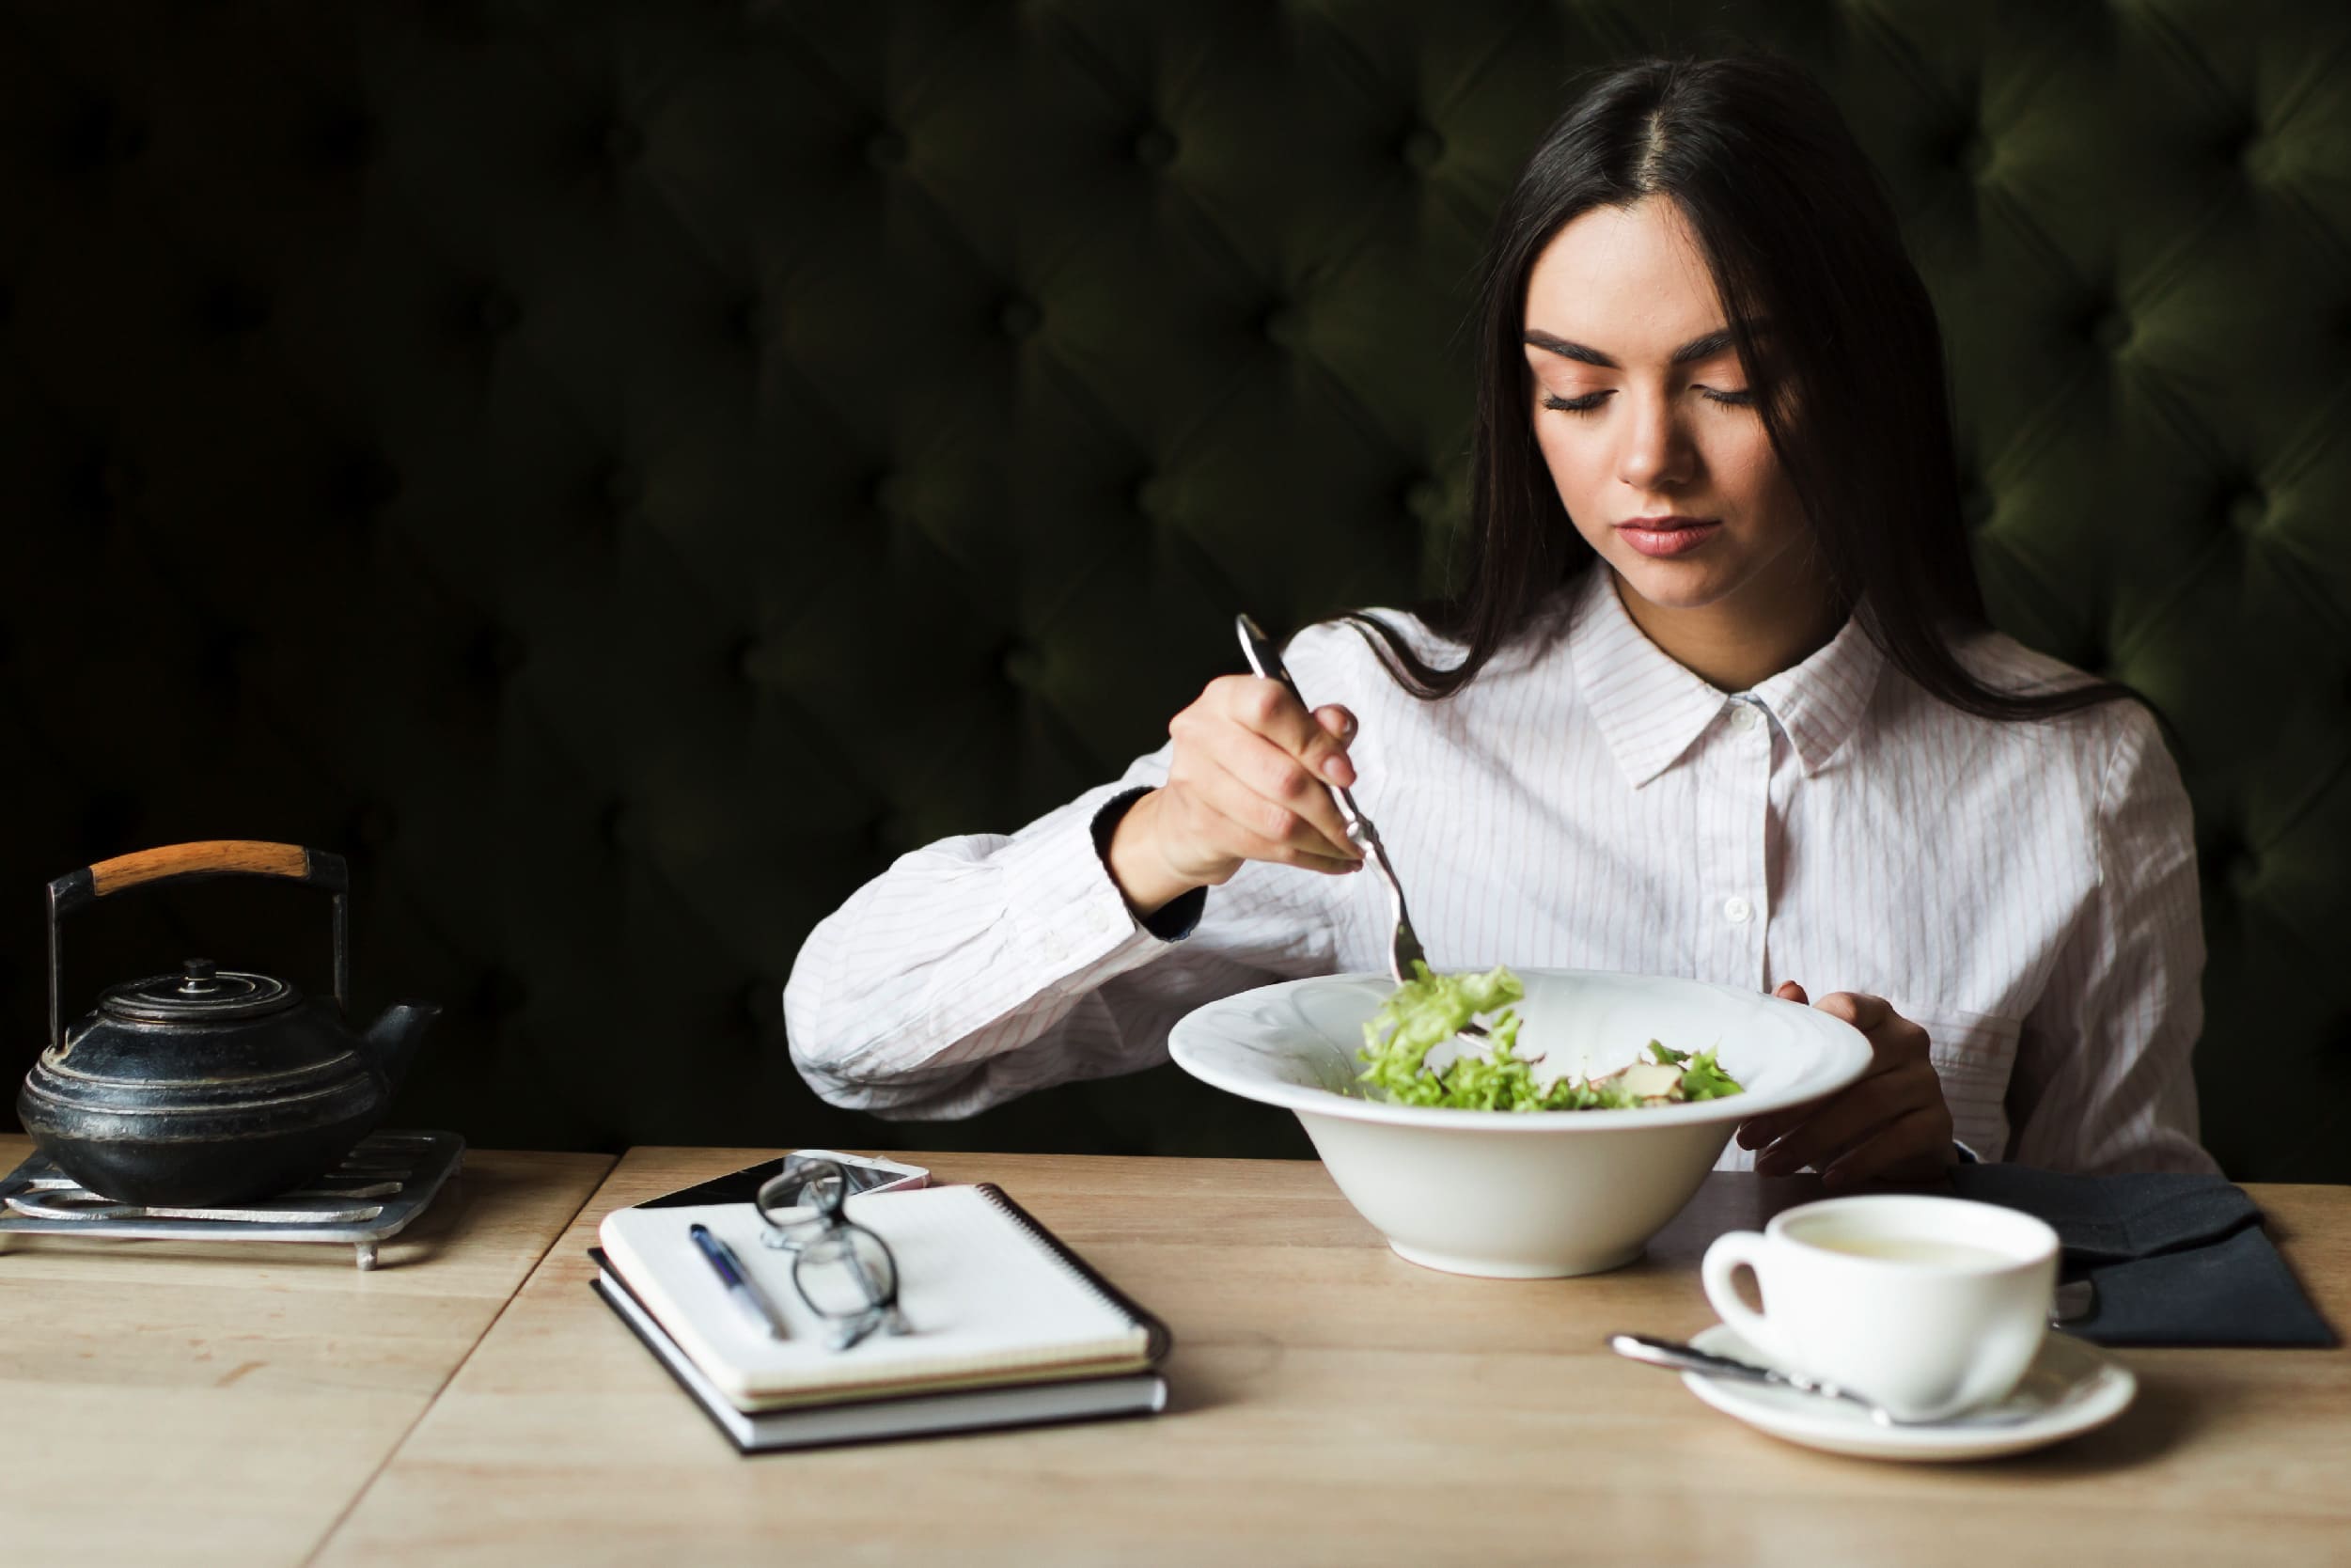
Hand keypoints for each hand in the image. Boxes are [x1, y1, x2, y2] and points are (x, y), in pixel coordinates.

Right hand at [1106, 675, 1363, 913]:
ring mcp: (1195, 781)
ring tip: (1348, 846)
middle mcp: (1202, 733)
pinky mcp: (1200, 825)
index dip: (1314, 744)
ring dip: (1322, 840)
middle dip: (1329, 808)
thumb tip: (1339, 725)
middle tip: (1356, 825)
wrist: (1188, 812)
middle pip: (1280, 777)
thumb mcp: (1282, 731)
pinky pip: (1265, 848)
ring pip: (1277, 821)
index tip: (1345, 774)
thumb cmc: (1245, 762)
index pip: (1270, 709)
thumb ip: (1317, 725)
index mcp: (1227, 698)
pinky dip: (1306, 858)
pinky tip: (1328, 859)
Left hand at [1735, 983, 1954, 1186]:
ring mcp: (1927, 1081)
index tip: (1778, 1055)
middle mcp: (1907, 1041)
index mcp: (1876, 1015)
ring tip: (1773, 1162)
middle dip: (1792, 1105)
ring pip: (1869, 1104)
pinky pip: (1898, 1140)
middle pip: (1849, 1066)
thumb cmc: (1850, 1090)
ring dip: (1813, 1139)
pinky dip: (1859, 1161)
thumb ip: (1804, 1025)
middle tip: (1749, 1136)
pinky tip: (1828, 1176)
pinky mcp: (1938, 1123)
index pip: (1849, 1008)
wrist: (1904, 1139)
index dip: (1815, 1025)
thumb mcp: (1823, 1060)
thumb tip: (1787, 990)